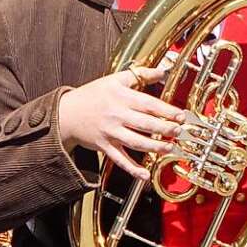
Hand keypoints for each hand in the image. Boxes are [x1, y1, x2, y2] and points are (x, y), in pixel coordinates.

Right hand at [58, 67, 184, 179]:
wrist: (66, 112)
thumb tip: (162, 71)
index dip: (166, 111)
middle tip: (178, 131)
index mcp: (121, 97)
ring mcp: (110, 132)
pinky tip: (145, 175)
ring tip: (169, 148)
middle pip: (145, 124)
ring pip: (136, 142)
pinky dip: (132, 168)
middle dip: (164, 129)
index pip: (148, 104)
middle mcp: (117, 115)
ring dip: (155, 147)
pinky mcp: (104, 146)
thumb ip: (140, 74)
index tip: (180, 116)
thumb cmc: (92, 94)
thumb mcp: (115, 79)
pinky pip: (120, 159)